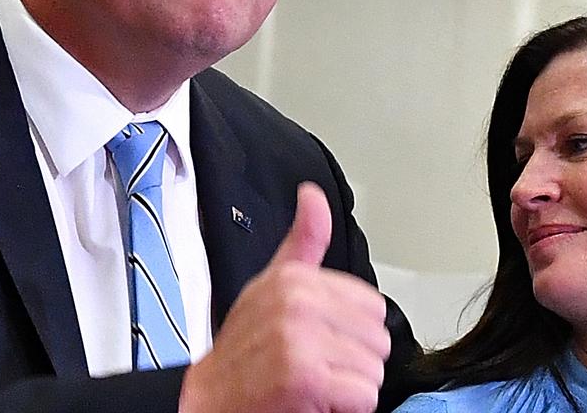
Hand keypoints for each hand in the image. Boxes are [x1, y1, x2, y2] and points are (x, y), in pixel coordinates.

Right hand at [178, 183, 390, 412]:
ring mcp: (301, 339)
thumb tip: (313, 195)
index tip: (319, 338)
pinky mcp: (306, 378)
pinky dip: (345, 408)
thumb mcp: (271, 285)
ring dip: (348, 387)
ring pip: (373, 369)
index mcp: (295, 277)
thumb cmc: (243, 350)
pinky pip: (364, 396)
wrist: (207, 401)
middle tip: (316, 364)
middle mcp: (297, 302)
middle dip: (353, 360)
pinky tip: (315, 400)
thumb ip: (303, 241)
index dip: (350, 330)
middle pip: (378, 337)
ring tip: (314, 381)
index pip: (371, 305)